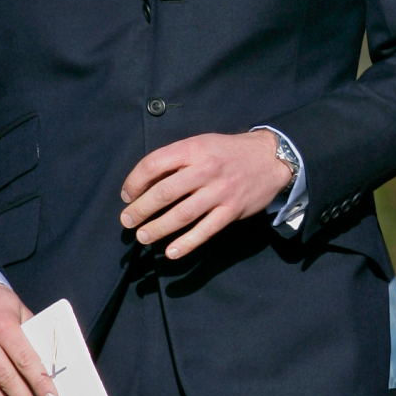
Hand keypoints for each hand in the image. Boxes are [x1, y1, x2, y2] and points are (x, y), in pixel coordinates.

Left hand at [118, 130, 290, 258]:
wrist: (269, 158)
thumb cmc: (227, 151)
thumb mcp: (200, 144)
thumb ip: (176, 160)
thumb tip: (144, 182)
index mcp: (192, 149)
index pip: (154, 164)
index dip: (135, 181)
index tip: (127, 195)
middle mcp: (204, 170)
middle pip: (164, 192)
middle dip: (141, 209)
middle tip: (126, 221)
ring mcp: (219, 192)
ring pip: (182, 214)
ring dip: (158, 228)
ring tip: (142, 236)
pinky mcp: (231, 211)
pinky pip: (205, 230)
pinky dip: (187, 243)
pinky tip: (171, 252)